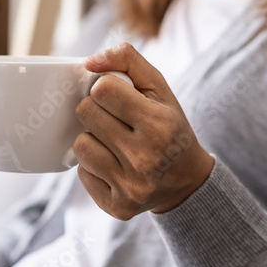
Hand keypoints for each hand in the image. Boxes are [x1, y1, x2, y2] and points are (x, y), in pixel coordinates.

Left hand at [73, 43, 214, 220]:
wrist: (186, 182)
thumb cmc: (169, 126)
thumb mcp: (159, 88)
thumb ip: (126, 60)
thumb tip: (89, 62)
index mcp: (159, 125)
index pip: (102, 90)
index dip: (105, 88)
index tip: (117, 97)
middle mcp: (146, 158)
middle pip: (86, 114)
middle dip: (96, 111)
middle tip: (115, 120)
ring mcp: (131, 186)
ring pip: (80, 145)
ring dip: (92, 139)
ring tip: (114, 143)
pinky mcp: (117, 206)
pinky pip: (82, 173)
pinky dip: (93, 166)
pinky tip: (114, 165)